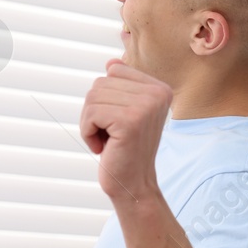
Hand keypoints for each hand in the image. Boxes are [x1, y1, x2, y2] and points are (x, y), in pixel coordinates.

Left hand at [80, 59, 170, 200]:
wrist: (134, 185)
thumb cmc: (125, 150)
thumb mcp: (125, 112)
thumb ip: (121, 86)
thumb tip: (111, 62)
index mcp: (160, 88)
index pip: (114, 71)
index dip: (106, 98)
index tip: (119, 122)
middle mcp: (158, 93)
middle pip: (100, 83)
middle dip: (95, 111)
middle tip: (111, 135)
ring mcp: (146, 106)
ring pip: (92, 98)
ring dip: (90, 123)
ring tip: (108, 141)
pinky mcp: (130, 121)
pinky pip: (91, 114)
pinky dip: (88, 133)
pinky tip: (104, 147)